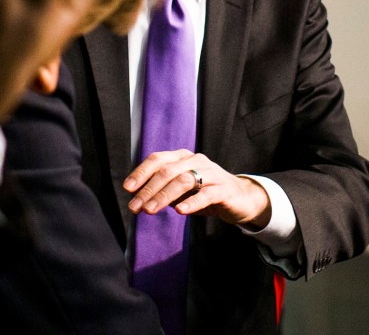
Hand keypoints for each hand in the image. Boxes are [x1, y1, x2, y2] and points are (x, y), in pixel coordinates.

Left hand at [124, 151, 271, 229]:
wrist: (240, 198)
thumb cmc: (205, 192)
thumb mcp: (181, 190)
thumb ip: (163, 190)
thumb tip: (137, 197)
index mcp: (183, 158)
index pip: (159, 159)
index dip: (141, 172)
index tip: (128, 188)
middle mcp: (197, 161)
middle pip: (168, 171)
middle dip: (149, 189)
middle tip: (135, 207)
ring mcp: (212, 173)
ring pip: (184, 180)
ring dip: (164, 196)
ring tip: (150, 210)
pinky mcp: (224, 189)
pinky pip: (207, 194)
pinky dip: (192, 202)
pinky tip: (181, 211)